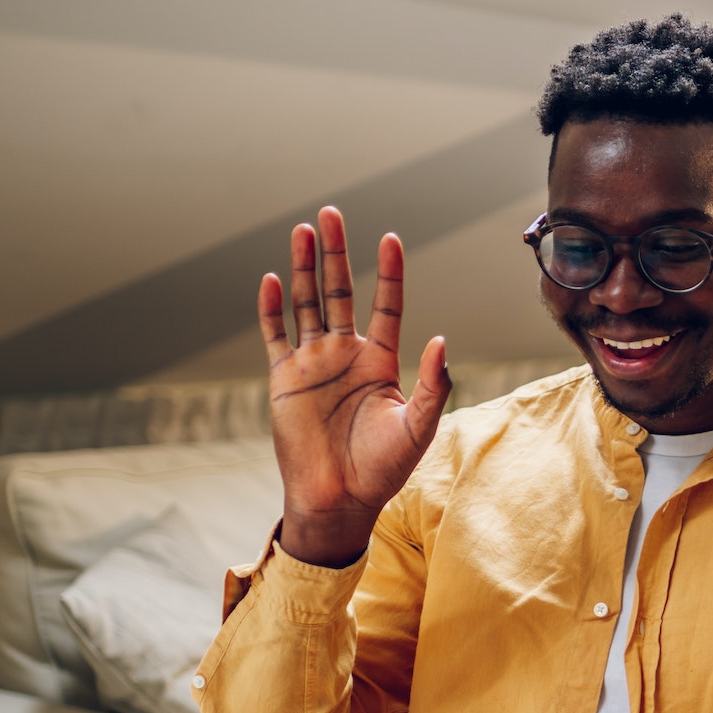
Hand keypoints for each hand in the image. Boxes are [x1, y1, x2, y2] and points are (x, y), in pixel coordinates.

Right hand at [259, 207, 450, 567]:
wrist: (339, 500)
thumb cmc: (383, 470)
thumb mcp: (417, 428)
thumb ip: (432, 386)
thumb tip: (441, 341)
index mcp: (381, 362)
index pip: (386, 305)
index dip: (389, 273)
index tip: (391, 238)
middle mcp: (346, 355)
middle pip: (341, 291)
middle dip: (336, 252)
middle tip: (331, 213)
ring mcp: (313, 364)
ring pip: (307, 303)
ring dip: (303, 267)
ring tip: (303, 230)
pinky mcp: (284, 378)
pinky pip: (276, 335)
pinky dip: (271, 309)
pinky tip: (272, 279)